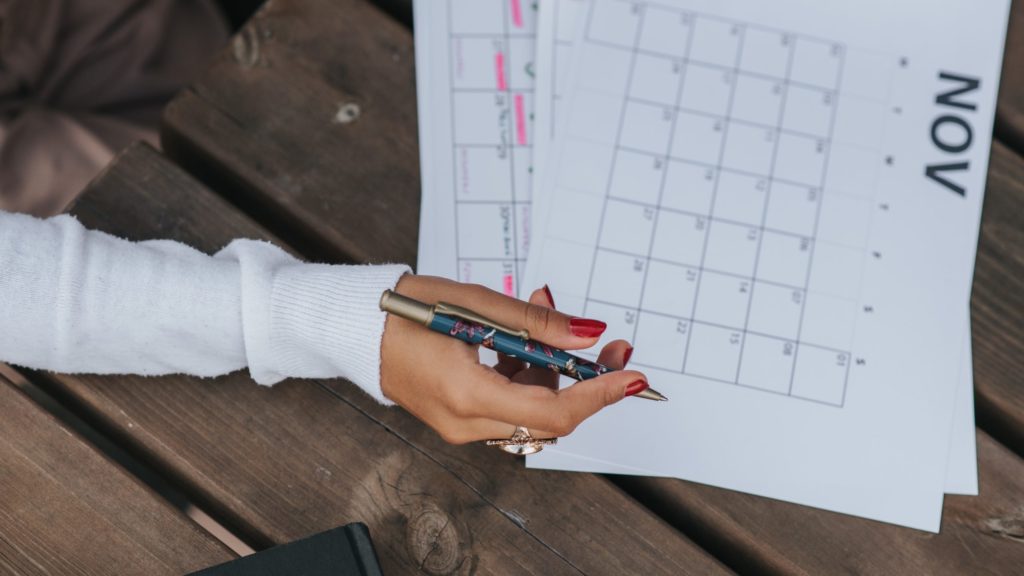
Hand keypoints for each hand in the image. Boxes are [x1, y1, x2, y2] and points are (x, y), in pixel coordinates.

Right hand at [380, 275, 647, 443]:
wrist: (357, 328)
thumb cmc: (405, 310)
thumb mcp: (475, 302)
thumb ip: (536, 323)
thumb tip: (589, 336)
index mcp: (467, 395)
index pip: (554, 411)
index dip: (600, 394)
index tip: (634, 377)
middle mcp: (466, 422)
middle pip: (551, 419)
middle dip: (586, 383)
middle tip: (609, 346)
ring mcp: (463, 426)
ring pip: (534, 413)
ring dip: (555, 372)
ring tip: (546, 318)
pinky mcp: (462, 419)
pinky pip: (512, 407)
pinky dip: (530, 376)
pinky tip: (522, 341)